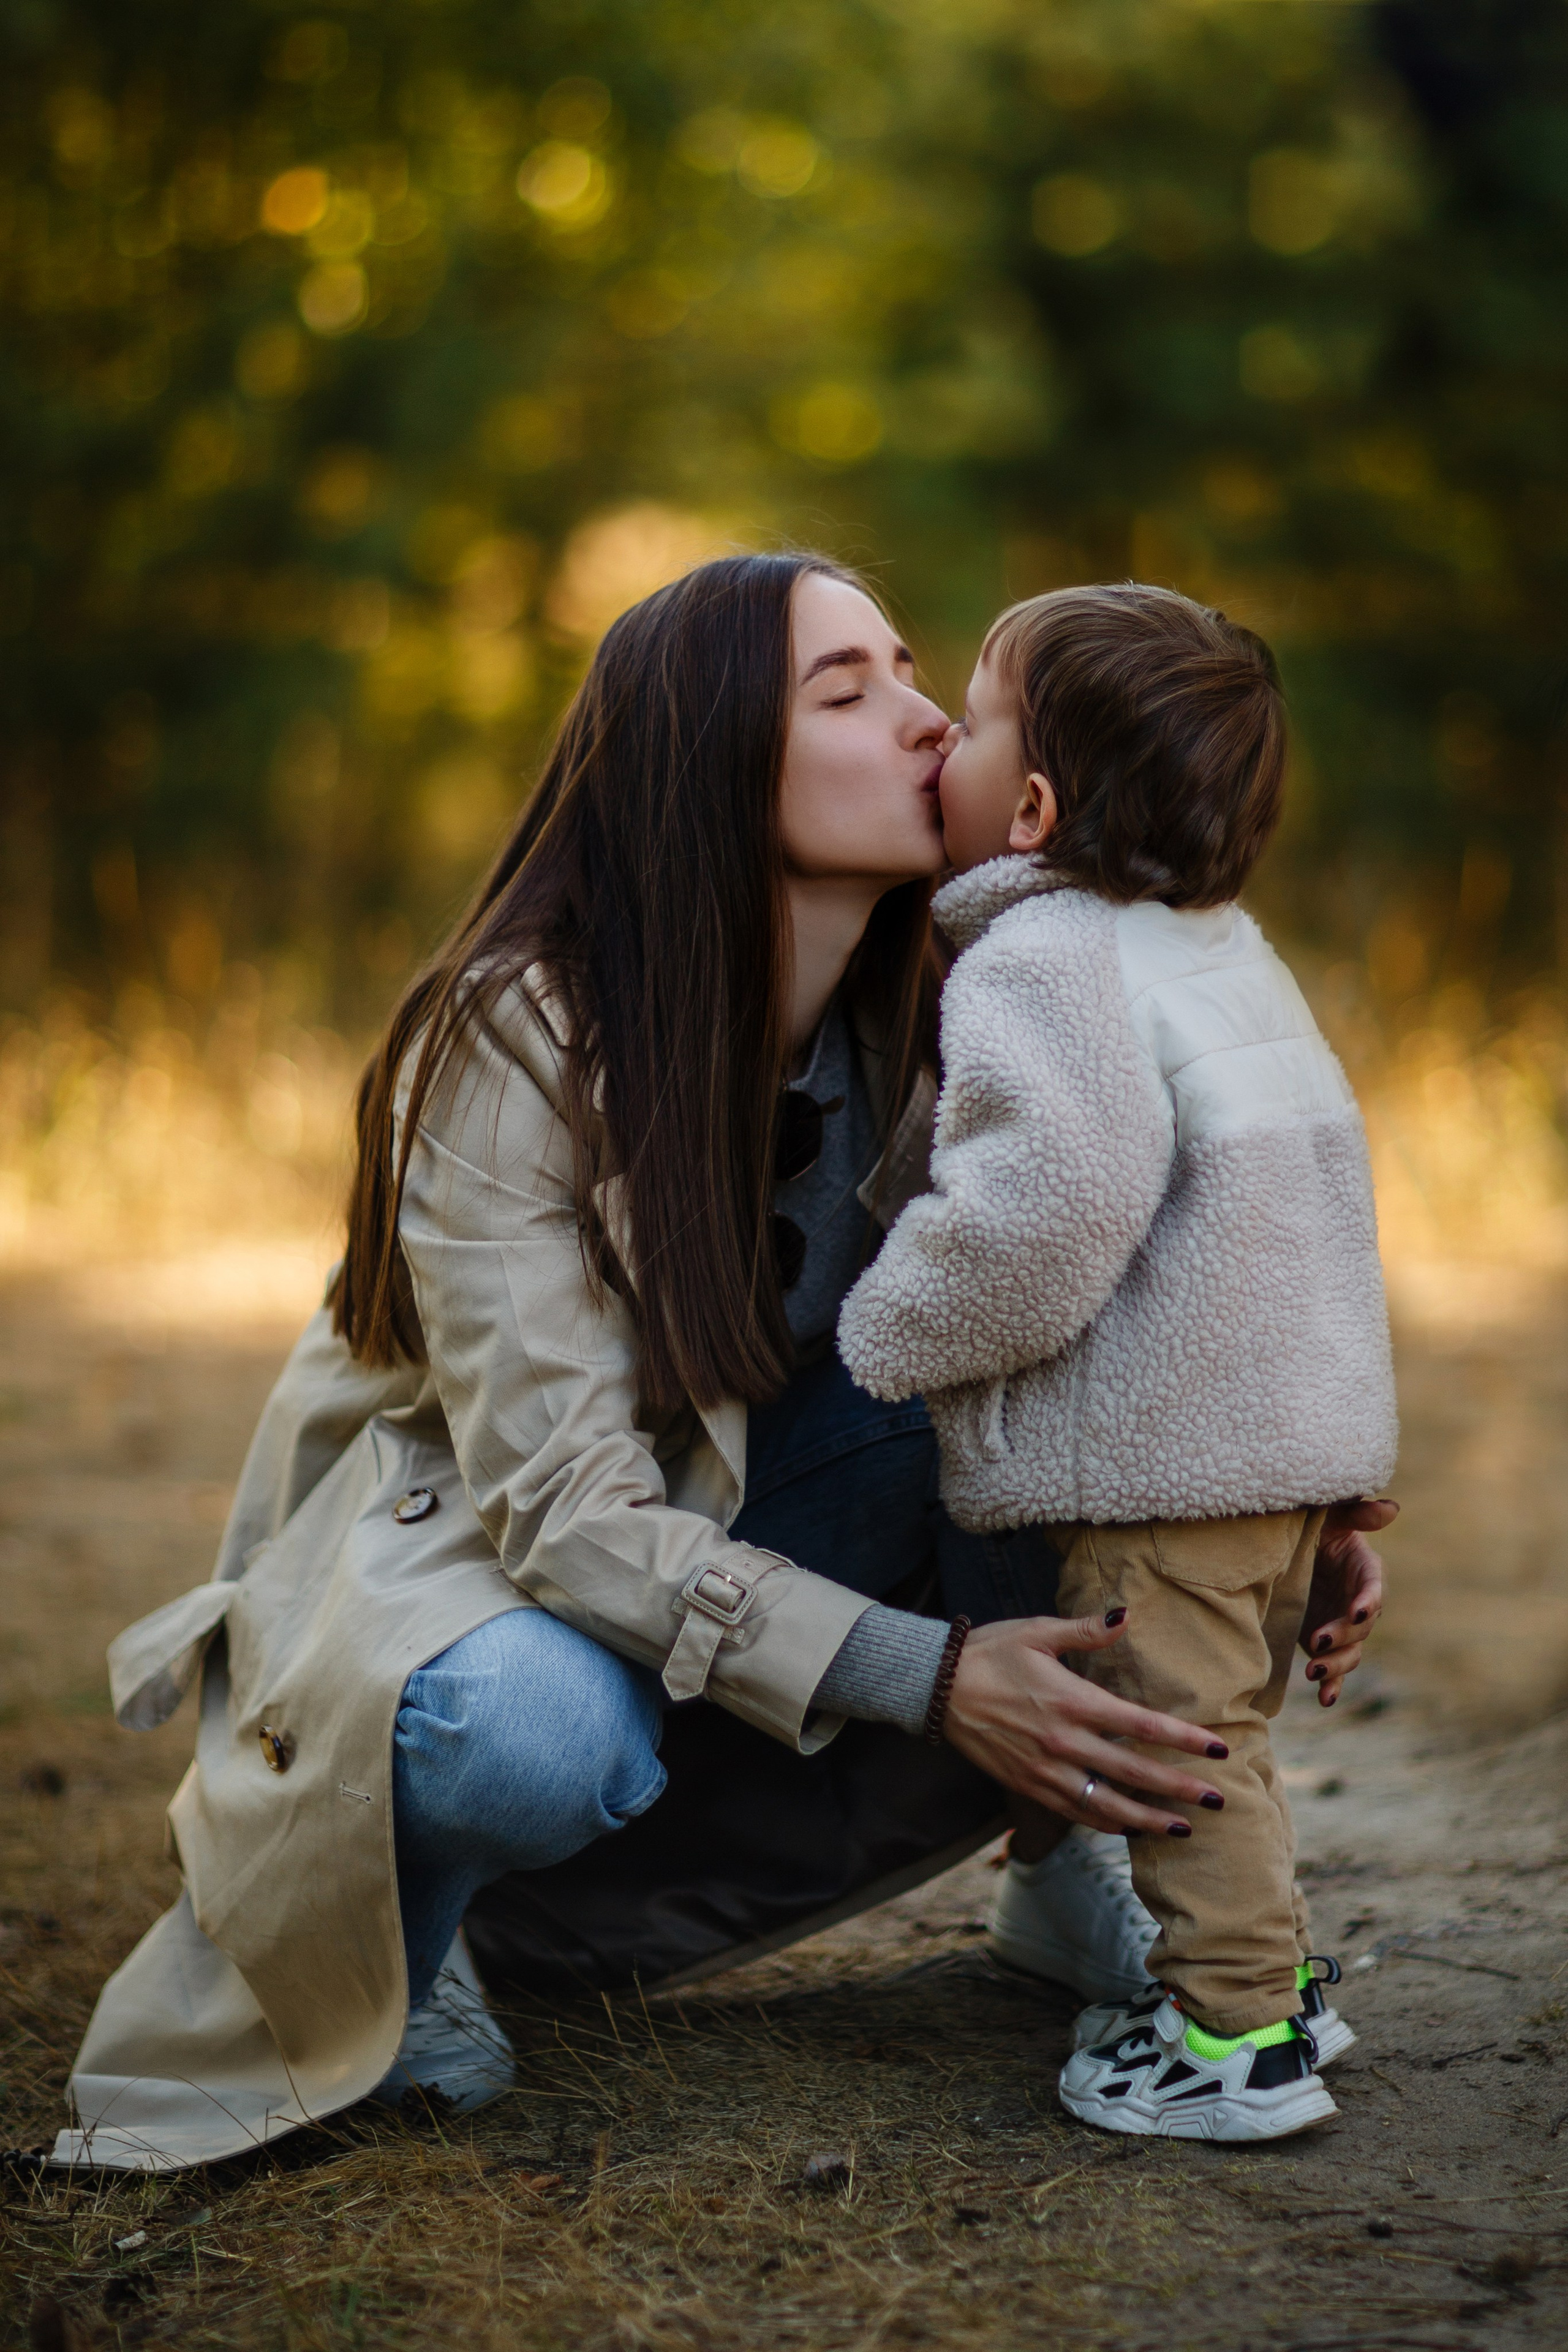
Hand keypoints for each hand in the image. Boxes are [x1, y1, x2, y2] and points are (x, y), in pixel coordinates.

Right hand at [943, 1612, 1227, 1835]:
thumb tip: (1126, 1616)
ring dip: (1148, 1819)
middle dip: (1180, 1789)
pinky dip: (1105, 1823)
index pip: (1142, 1725)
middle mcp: (1063, 1742)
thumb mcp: (1037, 1633)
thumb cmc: (990, 1653)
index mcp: (1072, 1701)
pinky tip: (1128, 1829)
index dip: (1184, 1740)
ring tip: (1183, 1829)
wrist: (935, 1688)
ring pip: (1107, 1804)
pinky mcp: (1027, 1785)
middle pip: (1133, 1772)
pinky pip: (1074, 1812)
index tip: (1219, 1749)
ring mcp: (1045, 1770)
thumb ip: (1085, 1630)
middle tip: (1219, 1801)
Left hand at [1299, 1497, 1395, 1706]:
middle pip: (1360, 1627)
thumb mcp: (1329, 1516)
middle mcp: (1358, 1602)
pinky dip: (1332, 1686)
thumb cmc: (1313, 1526)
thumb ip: (1356, 1513)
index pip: (1373, 1587)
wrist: (1287, 1549)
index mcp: (1364, 1570)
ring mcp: (1342, 1626)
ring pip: (1350, 1652)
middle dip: (1342, 1636)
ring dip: (1336, 1665)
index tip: (1357, 1611)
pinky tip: (1325, 1699)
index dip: (1368, 1600)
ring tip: (1312, 1670)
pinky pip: (1335, 1670)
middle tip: (1317, 1641)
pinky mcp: (1325, 1644)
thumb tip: (1392, 1508)